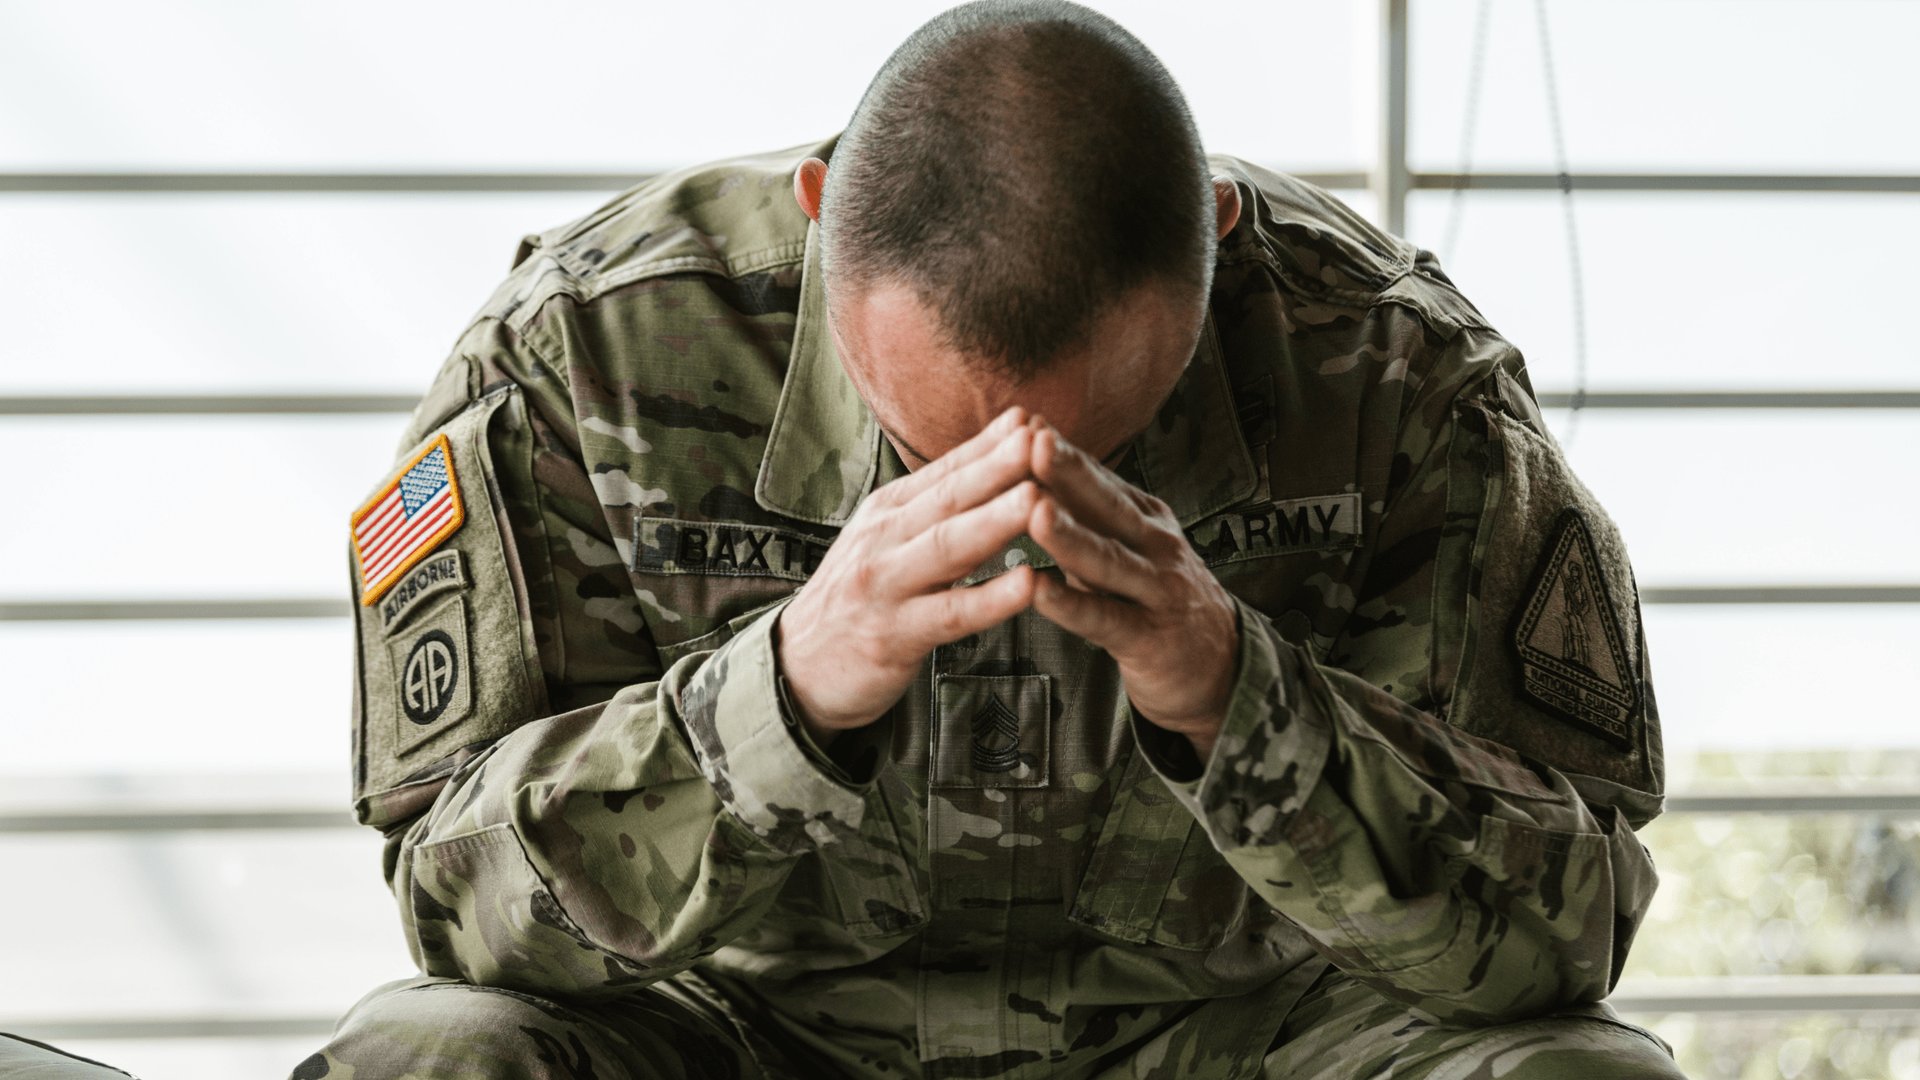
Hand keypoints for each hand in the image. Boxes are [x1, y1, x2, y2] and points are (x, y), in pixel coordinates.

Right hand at [775, 406, 1040, 747]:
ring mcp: (885, 586)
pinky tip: (1028, 585)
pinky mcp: (893, 636)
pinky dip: (990, 599)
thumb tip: (992, 463)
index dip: (989, 445)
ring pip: (948, 548)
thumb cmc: (859, 599)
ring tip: (1037, 498)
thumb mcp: (887, 539)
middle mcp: (884, 539)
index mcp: (889, 511)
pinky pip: (950, 614)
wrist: (797, 666)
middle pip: (949, 498)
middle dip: (997, 467)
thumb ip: (937, 507)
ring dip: (994, 521)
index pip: (945, 471)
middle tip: (1041, 440)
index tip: (1032, 418)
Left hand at [1024, 418, 1237, 761]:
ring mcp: (1157, 590)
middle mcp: (1155, 546)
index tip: (1024, 419)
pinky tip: (1040, 591)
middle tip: (1032, 441)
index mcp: (1144, 518)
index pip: (1098, 479)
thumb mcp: (1128, 548)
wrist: (1223, 666)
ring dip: (1069, 536)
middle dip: (1068, 473)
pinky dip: (1071, 605)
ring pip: (1108, 559)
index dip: (1062, 450)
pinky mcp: (1149, 638)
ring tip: (1034, 511)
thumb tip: (1032, 469)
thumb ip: (1086, 517)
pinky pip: (1104, 619)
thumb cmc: (1157, 600)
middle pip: (1106, 506)